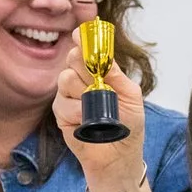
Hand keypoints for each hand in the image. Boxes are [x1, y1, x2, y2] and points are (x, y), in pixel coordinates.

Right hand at [50, 48, 146, 191]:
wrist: (120, 157)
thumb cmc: (128, 126)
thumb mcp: (131, 96)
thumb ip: (116, 74)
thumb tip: (105, 54)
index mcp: (100, 73)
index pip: (86, 49)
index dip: (82, 40)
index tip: (80, 35)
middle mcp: (82, 81)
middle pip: (73, 58)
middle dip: (83, 64)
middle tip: (94, 77)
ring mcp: (69, 96)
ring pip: (65, 78)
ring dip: (82, 91)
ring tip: (95, 106)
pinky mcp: (61, 114)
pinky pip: (62, 102)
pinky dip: (76, 109)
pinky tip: (86, 119)